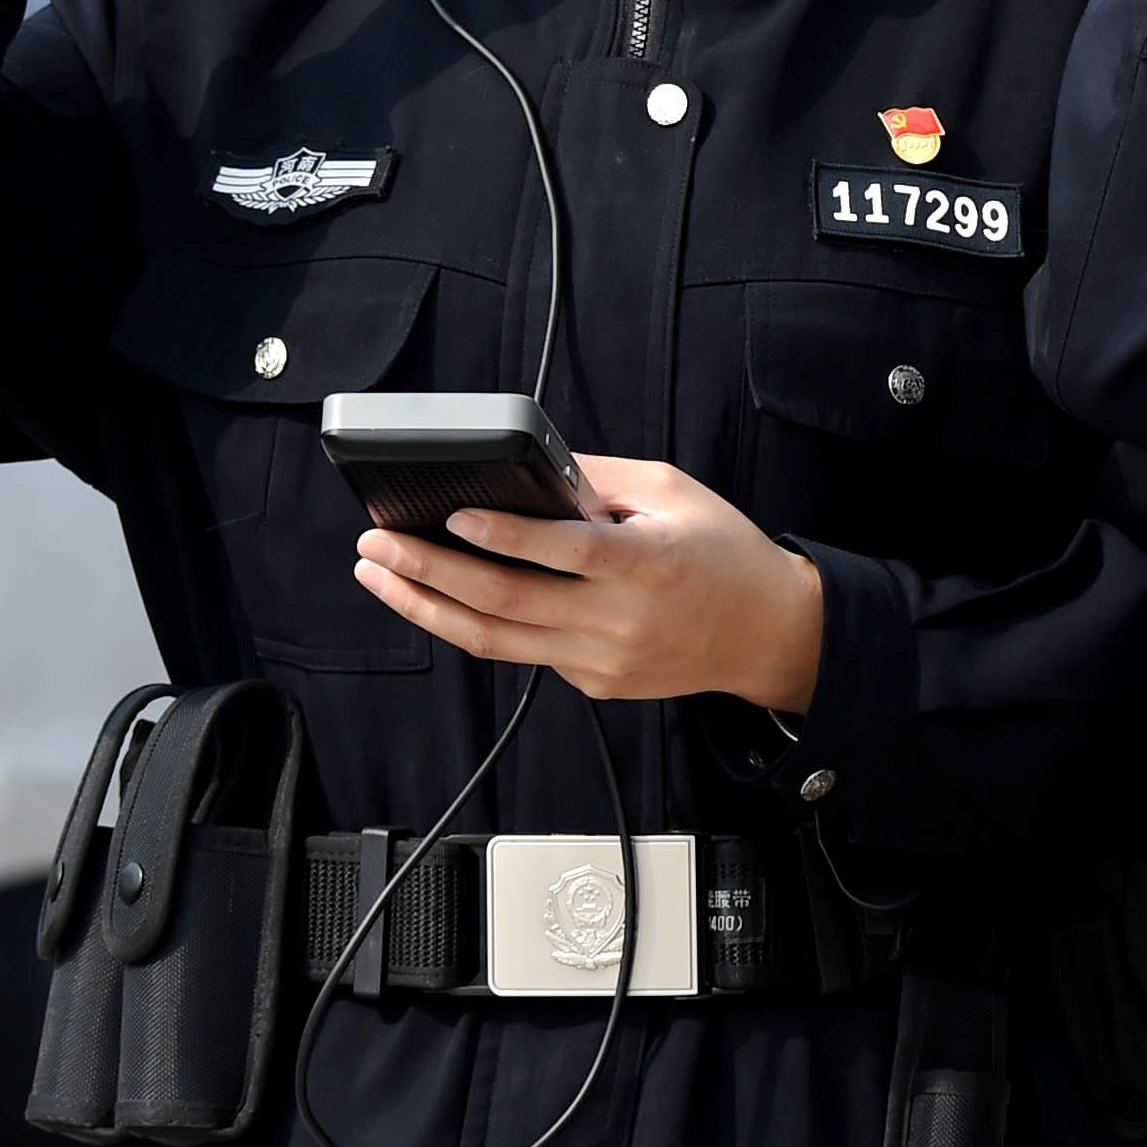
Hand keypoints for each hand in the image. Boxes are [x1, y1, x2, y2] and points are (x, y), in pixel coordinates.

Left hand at [350, 455, 826, 712]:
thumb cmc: (724, 554)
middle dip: (429, 571)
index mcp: (648, 564)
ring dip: (427, 608)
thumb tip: (528, 463)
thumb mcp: (674, 491)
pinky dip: (476, 622)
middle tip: (378, 543)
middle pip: (506, 602)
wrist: (768, 636)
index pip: (565, 552)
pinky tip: (439, 596)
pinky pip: (524, 652)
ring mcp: (602, 661)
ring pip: (495, 641)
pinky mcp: (593, 683)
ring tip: (380, 574)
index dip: (505, 536)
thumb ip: (599, 477)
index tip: (452, 514)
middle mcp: (619, 620)